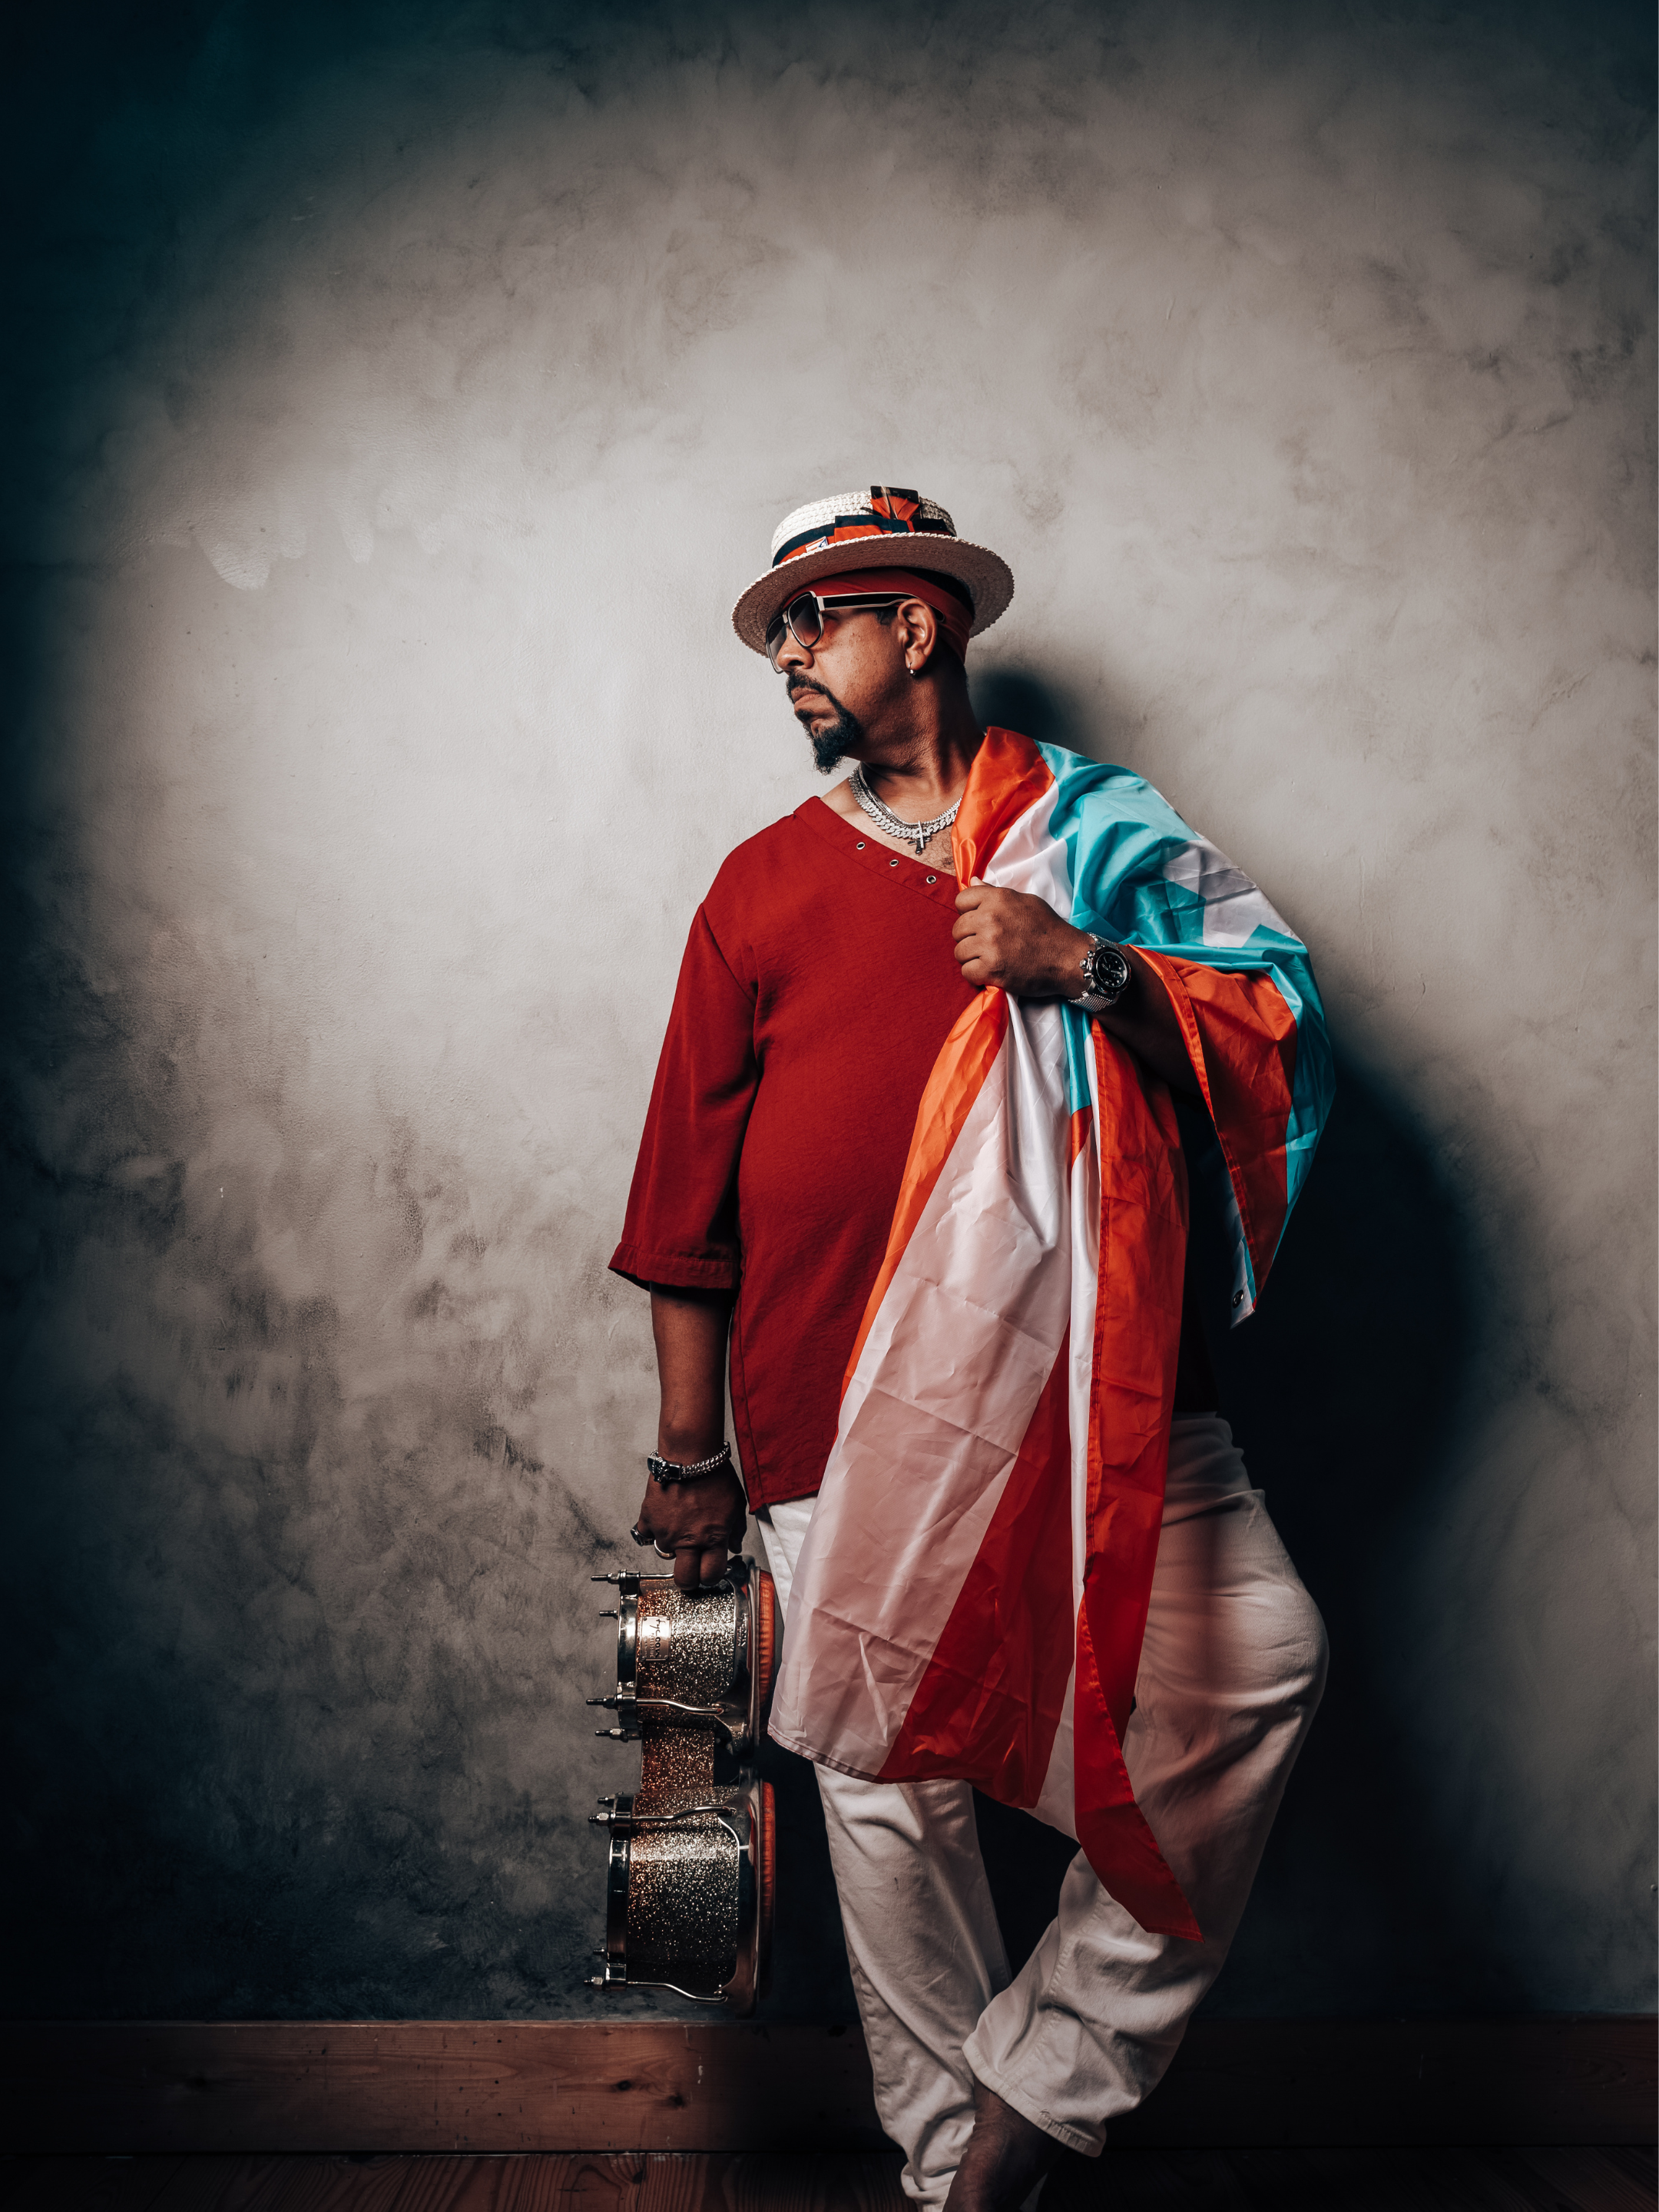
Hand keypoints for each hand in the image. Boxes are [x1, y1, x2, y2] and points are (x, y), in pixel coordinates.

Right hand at [632, 1464, 748, 1590]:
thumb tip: (734, 1546)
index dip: (711, 1576)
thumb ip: (735, 1530)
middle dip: (689, 1578)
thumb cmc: (713, 1475)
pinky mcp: (648, 1519)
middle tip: (692, 1568)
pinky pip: (648, 1535)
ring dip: (673, 1545)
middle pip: (684, 1579)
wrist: (690, 1455)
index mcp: (712, 1538)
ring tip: (681, 1525)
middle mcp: (687, 1539)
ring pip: (666, 1554)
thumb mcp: (736, 1504)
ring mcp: (666, 1532)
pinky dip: (654, 1530)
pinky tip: (664, 1518)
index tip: (711, 1570)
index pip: (711, 1575)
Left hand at [953, 879, 1089, 997]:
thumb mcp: (1026, 901)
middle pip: (957, 929)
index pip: (961, 900)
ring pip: (959, 952)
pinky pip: (967, 972)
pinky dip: (976, 975)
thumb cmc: (1049, 929)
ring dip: (971, 957)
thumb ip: (995, 893)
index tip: (978, 922)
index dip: (967, 912)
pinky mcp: (992, 970)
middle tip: (985, 944)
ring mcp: (990, 946)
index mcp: (998, 899)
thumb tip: (973, 881)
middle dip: (968, 937)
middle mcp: (990, 920)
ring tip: (988, 958)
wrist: (1069, 958)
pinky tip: (990, 972)